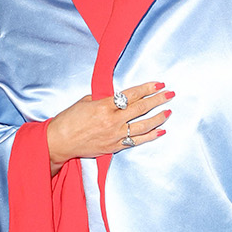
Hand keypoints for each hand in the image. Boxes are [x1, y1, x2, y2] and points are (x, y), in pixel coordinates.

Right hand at [47, 81, 173, 172]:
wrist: (60, 141)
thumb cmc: (69, 119)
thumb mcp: (86, 101)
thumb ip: (104, 99)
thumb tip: (117, 96)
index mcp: (105, 106)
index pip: (131, 95)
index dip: (147, 89)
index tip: (159, 84)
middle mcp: (112, 121)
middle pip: (141, 108)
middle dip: (158, 100)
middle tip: (171, 94)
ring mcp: (115, 135)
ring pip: (143, 126)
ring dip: (158, 118)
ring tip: (169, 112)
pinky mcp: (115, 147)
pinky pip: (137, 141)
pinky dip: (150, 136)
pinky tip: (160, 131)